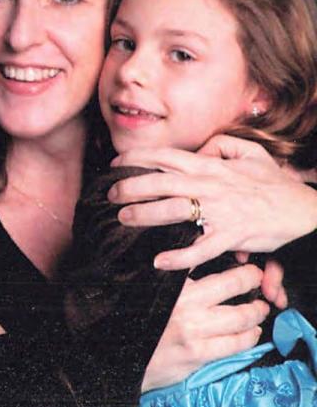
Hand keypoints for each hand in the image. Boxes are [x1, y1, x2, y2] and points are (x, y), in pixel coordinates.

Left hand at [110, 135, 316, 269]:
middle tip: (110, 194)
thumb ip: (222, 145)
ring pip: (174, 211)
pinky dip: (179, 256)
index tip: (115, 165)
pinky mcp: (231, 236)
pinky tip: (159, 261)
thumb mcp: (251, 153)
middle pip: (161, 182)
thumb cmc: (274, 183)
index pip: (167, 157)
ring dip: (144, 215)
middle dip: (130, 187)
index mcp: (212, 166)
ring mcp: (220, 212)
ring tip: (123, 219)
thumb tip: (200, 148)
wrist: (305, 211)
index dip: (137, 159)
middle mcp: (211, 186)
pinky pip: (200, 248)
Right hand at [141, 264, 267, 390]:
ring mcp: (193, 332)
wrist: (120, 356)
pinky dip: (249, 337)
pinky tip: (251, 333)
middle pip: (234, 288)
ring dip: (256, 314)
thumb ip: (174, 276)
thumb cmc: (136, 321)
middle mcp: (185, 306)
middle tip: (259, 287)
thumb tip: (197, 257)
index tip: (251, 270)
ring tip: (258, 311)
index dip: (244, 271)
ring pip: (240, 318)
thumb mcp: (150, 290)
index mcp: (174, 287)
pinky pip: (235, 345)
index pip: (218, 270)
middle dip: (254, 286)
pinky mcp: (197, 355)